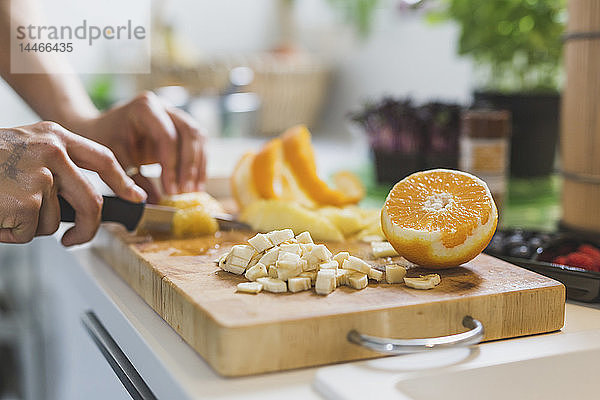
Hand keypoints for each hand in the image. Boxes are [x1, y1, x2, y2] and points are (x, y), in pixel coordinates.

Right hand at [0, 121, 145, 245]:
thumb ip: (58, 166)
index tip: (137, 197)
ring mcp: (40, 175)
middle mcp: (52, 151)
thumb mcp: (25, 149)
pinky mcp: (25, 199)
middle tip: (76, 239)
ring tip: (4, 205)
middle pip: (92, 201)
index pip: (103, 159)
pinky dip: (11, 233)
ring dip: (30, 225)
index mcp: (56, 136)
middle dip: (89, 228)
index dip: (124, 182)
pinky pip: (30, 232)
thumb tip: (85, 202)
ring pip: (55, 221)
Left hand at [70, 92, 205, 201]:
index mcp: (144, 108)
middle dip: (189, 166)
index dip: (171, 165)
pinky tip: (196, 184)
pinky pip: (198, 144)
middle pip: (189, 133)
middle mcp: (164, 106)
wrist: (101, 129)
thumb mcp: (113, 160)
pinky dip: (199, 164)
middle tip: (185, 192)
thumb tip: (154, 202)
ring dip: (198, 166)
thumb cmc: (104, 140)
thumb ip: (132, 180)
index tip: (171, 190)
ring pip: (198, 137)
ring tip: (194, 191)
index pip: (166, 136)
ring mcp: (175, 114)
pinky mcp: (181, 126)